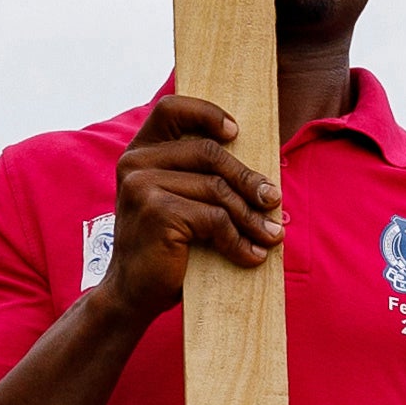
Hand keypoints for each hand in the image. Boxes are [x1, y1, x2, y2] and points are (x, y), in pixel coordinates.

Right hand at [104, 95, 281, 319]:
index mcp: (139, 153)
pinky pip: (215, 218)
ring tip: (272, 235)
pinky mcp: (157, 212)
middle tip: (273, 201)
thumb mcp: (179, 203)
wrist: (132, 295)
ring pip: (217, 189)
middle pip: (209, 152)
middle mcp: (135, 163)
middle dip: (248, 179)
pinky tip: (251, 256)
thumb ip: (200, 178)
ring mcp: (142, 186)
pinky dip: (239, 240)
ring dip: (251, 216)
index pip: (171, 109)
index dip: (206, 113)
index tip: (235, 132)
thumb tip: (263, 177)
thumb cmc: (164, 249)